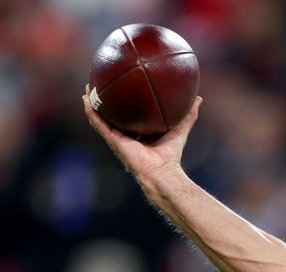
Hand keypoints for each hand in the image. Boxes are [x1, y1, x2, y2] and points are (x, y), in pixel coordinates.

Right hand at [82, 84, 201, 183]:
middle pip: (112, 115)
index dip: (125, 103)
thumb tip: (198, 99)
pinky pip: (99, 123)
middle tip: (101, 84)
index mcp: (138, 133)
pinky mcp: (113, 141)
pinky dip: (91, 111)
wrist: (161, 172)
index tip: (122, 87)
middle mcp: (125, 135)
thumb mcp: (180, 129)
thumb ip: (188, 115)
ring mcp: (117, 138)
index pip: (130, 115)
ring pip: (100, 118)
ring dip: (93, 103)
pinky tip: (86, 98)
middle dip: (106, 101)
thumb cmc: (171, 155)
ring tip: (88, 88)